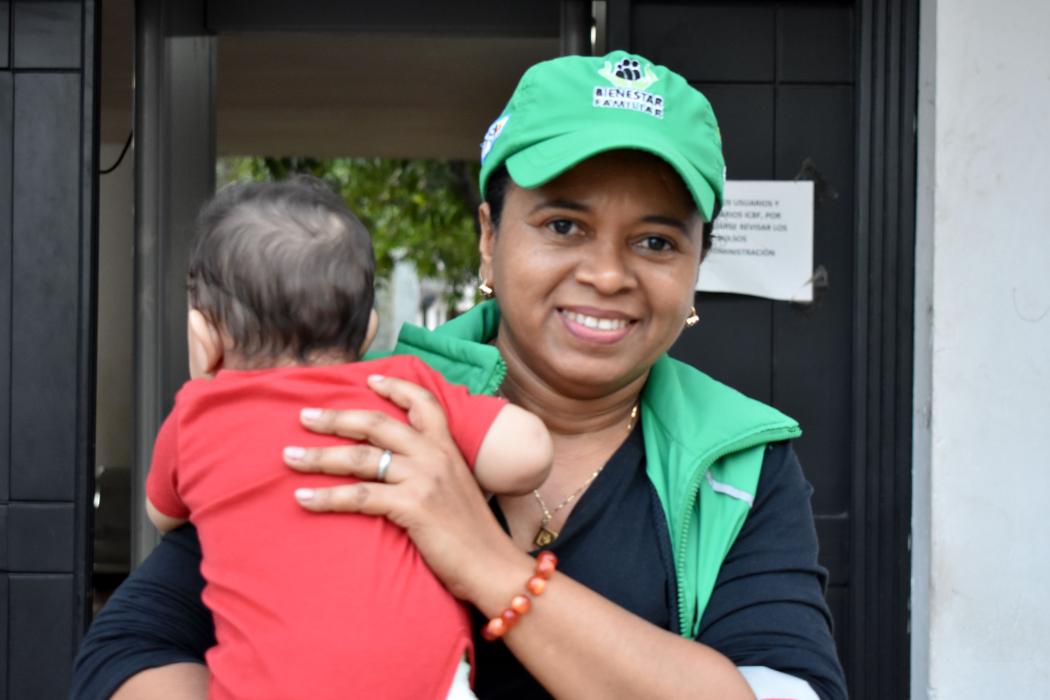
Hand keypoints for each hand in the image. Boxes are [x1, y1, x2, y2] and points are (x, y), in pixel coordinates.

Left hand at [283, 374, 527, 602]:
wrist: (493, 565)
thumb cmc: (474, 536)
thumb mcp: (458, 491)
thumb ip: (434, 474)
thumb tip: (401, 472)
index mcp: (448, 448)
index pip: (423, 403)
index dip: (395, 388)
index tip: (370, 379)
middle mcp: (435, 456)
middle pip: (376, 424)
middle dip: (336, 419)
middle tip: (305, 417)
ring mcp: (423, 479)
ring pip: (360, 458)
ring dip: (319, 457)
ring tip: (289, 457)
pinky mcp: (412, 506)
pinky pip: (359, 496)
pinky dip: (326, 498)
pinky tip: (303, 499)